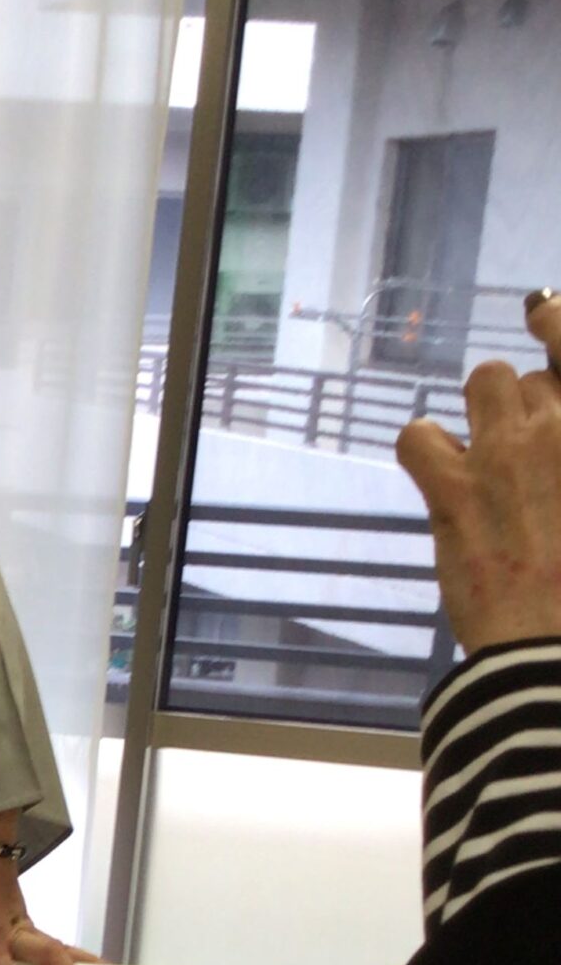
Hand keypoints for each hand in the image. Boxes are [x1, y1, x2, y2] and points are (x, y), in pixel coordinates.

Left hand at [395, 296, 560, 656]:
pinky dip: (424, 448)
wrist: (555, 651)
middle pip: (532, 379)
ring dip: (480, 415)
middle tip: (521, 462)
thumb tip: (544, 428)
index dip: (556, 322)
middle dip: (523, 410)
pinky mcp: (456, 491)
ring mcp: (508, 456)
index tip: (541, 313)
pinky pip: (418, 435)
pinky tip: (441, 474)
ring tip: (483, 462)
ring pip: (484, 381)